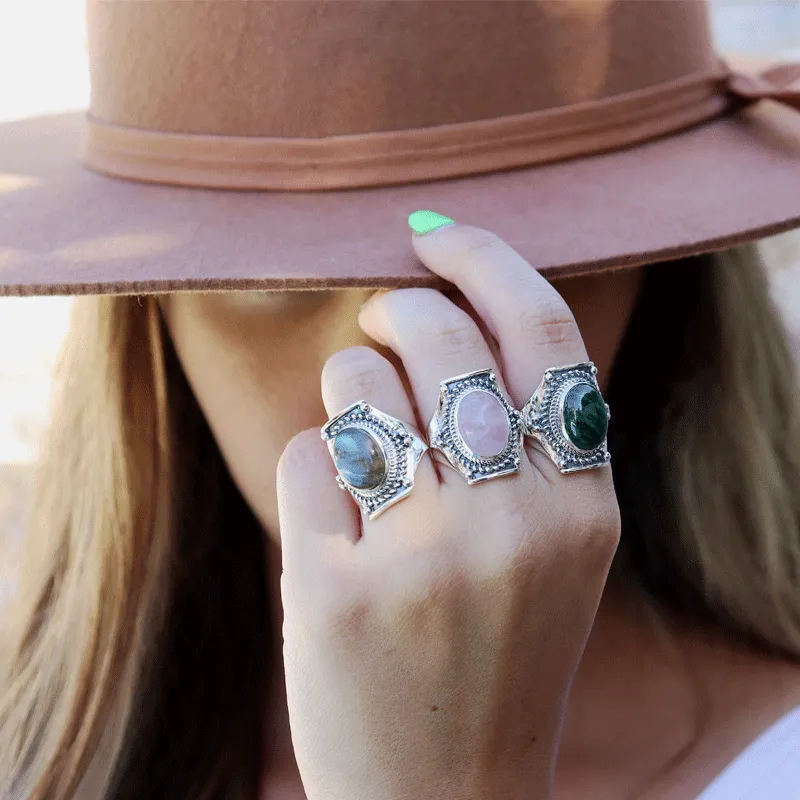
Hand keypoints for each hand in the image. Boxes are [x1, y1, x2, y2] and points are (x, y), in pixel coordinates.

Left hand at [277, 223, 620, 799]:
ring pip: (359, 383)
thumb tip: (449, 311)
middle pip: (440, 337)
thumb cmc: (494, 652)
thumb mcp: (551, 548)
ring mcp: (429, 561)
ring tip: (362, 434)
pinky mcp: (339, 593)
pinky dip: (313, 467)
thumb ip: (526, 443)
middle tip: (376, 322)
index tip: (439, 237)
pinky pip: (307, 455)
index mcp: (586, 506)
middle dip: (394, 308)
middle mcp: (520, 525)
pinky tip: (334, 520)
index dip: (489, 261)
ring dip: (348, 387)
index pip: (546, 333)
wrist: (444, 794)